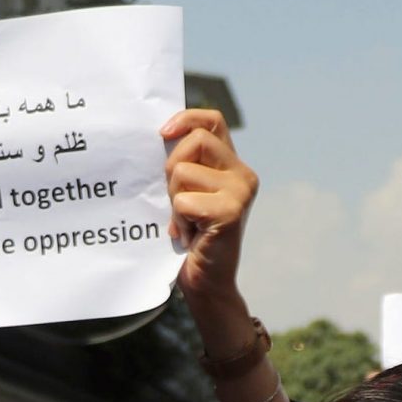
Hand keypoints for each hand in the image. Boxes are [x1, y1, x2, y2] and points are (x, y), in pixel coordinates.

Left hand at [160, 108, 257, 337]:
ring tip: (186, 222)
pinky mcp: (232, 211)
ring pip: (184, 171)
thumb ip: (183, 166)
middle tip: (174, 200)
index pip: (212, 120)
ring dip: (174, 200)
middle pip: (195, 140)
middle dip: (172, 168)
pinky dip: (179, 220)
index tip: (163, 133)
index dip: (187, 118)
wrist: (206, 284)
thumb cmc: (190, 239)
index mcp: (231, 165)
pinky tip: (190, 236)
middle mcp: (242, 174)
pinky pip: (184, 200)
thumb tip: (158, 137)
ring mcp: (241, 191)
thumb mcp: (185, 194)